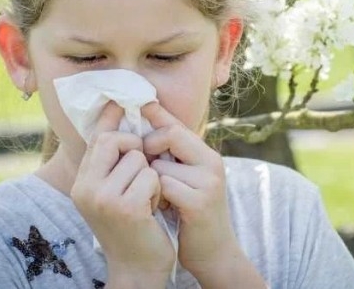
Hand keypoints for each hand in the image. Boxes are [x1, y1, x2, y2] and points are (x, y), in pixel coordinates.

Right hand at [71, 102, 174, 285]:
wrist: (138, 269)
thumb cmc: (133, 226)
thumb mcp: (115, 192)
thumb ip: (114, 161)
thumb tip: (118, 118)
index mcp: (82, 183)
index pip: (96, 139)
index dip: (111, 118)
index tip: (121, 99)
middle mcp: (86, 188)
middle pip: (114, 140)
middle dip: (136, 149)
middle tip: (144, 169)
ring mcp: (103, 198)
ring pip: (137, 158)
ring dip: (150, 176)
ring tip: (146, 199)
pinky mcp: (125, 206)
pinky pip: (150, 175)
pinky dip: (157, 190)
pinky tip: (152, 210)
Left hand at [142, 103, 243, 280]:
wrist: (212, 252)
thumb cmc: (190, 214)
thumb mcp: (185, 179)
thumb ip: (171, 156)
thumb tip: (143, 130)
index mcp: (206, 155)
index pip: (177, 123)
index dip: (157, 113)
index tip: (140, 102)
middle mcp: (211, 163)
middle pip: (171, 134)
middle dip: (149, 145)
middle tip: (144, 162)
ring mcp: (208, 181)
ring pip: (160, 165)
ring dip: (151, 182)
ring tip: (159, 197)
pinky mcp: (199, 202)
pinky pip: (163, 186)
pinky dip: (156, 197)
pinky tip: (164, 208)